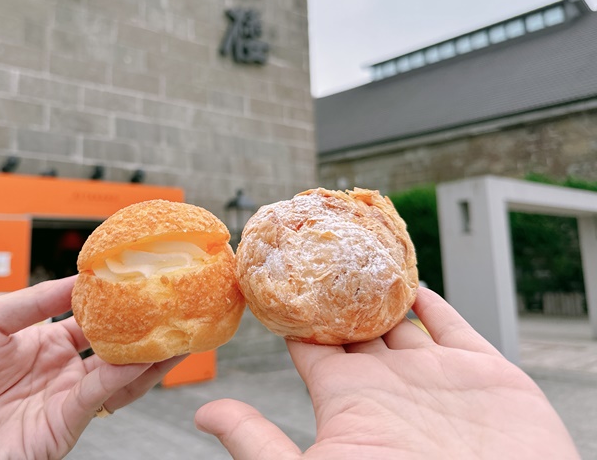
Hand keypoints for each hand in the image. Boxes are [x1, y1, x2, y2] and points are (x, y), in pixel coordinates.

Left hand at [0, 277, 182, 459]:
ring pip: (119, 370)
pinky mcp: (64, 424)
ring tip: (179, 330)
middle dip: (145, 326)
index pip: (88, 316)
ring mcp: (63, 397)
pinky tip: (147, 355)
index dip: (114, 298)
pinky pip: (103, 394)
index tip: (139, 275)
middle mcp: (57, 369)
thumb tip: (77, 278)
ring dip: (150, 353)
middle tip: (174, 303)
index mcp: (38, 342)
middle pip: (113, 344)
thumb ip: (33, 300)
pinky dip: (128, 374)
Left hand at [196, 287, 578, 458]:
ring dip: (384, 289)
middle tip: (319, 248)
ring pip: (402, 319)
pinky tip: (413, 278)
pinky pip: (455, 326)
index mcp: (347, 398)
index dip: (294, 311)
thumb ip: (259, 442)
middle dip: (338, 290)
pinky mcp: (484, 373)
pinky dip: (435, 302)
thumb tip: (203, 415)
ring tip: (362, 251)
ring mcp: (435, 376)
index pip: (311, 343)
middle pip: (355, 323)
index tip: (277, 273)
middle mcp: (387, 382)